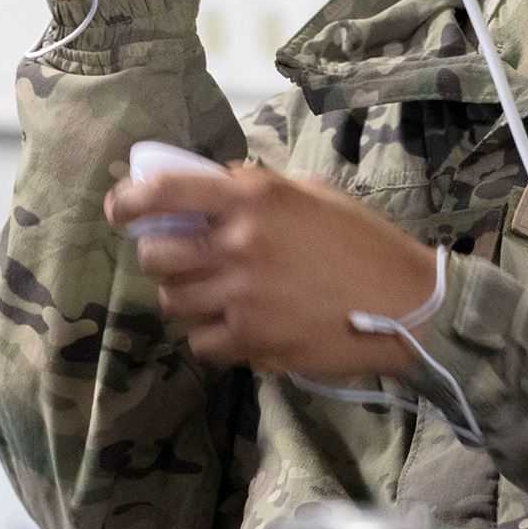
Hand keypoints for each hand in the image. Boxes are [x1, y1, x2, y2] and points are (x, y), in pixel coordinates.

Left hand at [105, 163, 437, 376]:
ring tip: (214, 295)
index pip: (166, 191)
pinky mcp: (253, 340)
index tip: (119, 210)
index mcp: (254, 197)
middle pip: (157, 255)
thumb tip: (211, 186)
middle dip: (160, 258)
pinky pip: (201, 342)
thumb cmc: (365, 244)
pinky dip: (210, 336)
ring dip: (185, 298)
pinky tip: (236, 327)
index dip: (129, 201)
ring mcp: (243, 296)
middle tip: (179, 260)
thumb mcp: (313, 193)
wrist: (408, 305)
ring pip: (174, 301)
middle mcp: (239, 242)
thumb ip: (257, 189)